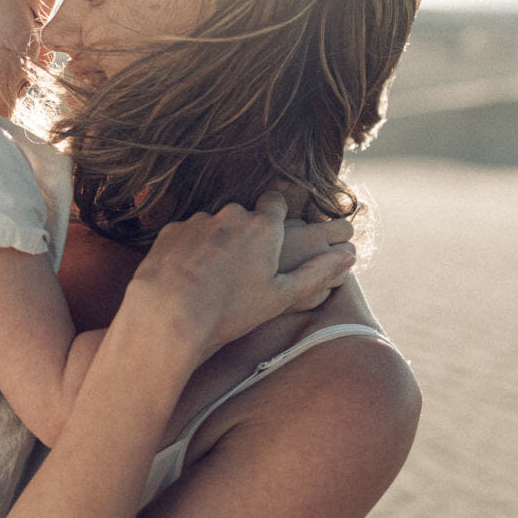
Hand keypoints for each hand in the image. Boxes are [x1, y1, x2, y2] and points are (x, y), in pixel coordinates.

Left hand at [126, 193, 355, 363]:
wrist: (168, 314)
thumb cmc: (230, 310)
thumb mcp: (280, 296)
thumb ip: (315, 273)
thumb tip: (349, 257)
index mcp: (264, 227)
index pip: (275, 203)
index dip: (275, 217)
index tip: (272, 235)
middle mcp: (232, 214)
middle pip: (243, 216)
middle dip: (244, 236)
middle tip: (240, 270)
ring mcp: (198, 220)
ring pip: (213, 226)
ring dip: (215, 244)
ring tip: (210, 280)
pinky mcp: (171, 230)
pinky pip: (186, 236)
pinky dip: (189, 252)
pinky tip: (187, 278)